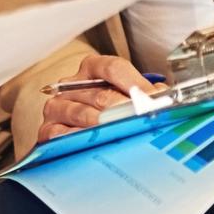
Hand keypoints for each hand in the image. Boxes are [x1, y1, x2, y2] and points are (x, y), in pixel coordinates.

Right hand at [37, 52, 154, 141]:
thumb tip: (165, 98)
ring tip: (122, 134)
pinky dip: (80, 140)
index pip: (113, 68)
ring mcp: (57, 107)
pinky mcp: (48, 130)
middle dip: (126, 111)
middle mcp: (72, 85)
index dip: (135, 84)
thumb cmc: (106, 112)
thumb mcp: (127, 96)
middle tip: (143, 122)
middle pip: (102, 95)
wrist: (76, 134)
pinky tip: (95, 145)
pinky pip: (62, 135)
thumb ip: (146, 94)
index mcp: (92, 69)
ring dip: (106, 127)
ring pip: (84, 115)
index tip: (153, 100)